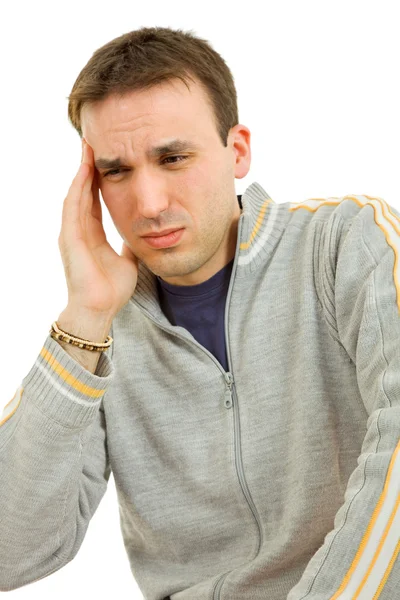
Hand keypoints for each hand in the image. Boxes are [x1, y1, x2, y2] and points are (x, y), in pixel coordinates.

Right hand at [58, 138, 138, 317]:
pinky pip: (73, 207)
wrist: (100, 309)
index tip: (108, 160)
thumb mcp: (129, 260)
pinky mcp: (69, 238)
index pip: (95, 200)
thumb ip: (131, 246)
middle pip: (83, 192)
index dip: (100, 180)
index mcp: (92, 235)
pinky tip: (85, 171)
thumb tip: (144, 235)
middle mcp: (79, 230)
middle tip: (94, 144)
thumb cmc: (112, 290)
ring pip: (76, 194)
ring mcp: (72, 233)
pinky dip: (79, 188)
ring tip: (89, 149)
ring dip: (82, 171)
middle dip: (88, 168)